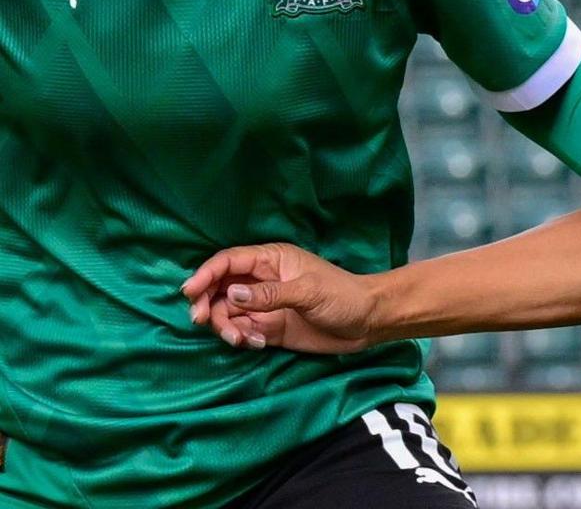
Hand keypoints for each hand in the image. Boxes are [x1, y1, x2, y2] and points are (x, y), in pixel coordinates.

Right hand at [180, 243, 377, 354]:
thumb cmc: (343, 296)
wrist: (367, 322)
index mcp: (271, 260)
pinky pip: (241, 331)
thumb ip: (270, 294)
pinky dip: (241, 338)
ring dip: (225, 327)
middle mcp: (262, 281)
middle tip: (204, 320)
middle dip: (207, 303)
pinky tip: (256, 344)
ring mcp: (263, 305)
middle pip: (219, 288)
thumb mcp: (308, 292)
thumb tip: (230, 294)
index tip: (189, 292)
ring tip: (240, 339)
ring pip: (226, 312)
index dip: (206, 274)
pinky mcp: (267, 327)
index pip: (229, 261)